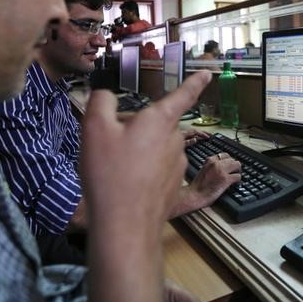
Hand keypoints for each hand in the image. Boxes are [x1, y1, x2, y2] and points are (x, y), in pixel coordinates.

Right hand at [80, 71, 211, 301]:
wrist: (124, 227)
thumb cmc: (110, 174)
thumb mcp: (94, 129)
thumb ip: (100, 102)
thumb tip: (105, 95)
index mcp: (160, 121)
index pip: (183, 95)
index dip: (195, 83)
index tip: (208, 74)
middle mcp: (175, 141)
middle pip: (157, 124)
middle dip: (137, 127)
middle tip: (109, 142)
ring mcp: (176, 165)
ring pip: (156, 147)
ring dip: (138, 151)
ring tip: (113, 167)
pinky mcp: (171, 186)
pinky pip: (156, 169)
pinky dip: (141, 172)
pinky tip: (123, 184)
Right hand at [186, 152, 240, 209]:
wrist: (195, 195)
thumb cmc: (197, 186)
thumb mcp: (203, 170)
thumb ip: (212, 166)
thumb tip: (222, 167)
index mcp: (209, 160)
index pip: (225, 155)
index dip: (229, 161)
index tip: (230, 165)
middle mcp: (216, 163)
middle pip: (232, 160)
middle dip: (234, 166)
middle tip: (234, 172)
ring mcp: (221, 171)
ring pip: (237, 165)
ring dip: (237, 172)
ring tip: (235, 177)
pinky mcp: (226, 179)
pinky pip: (238, 176)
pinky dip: (238, 180)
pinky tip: (235, 183)